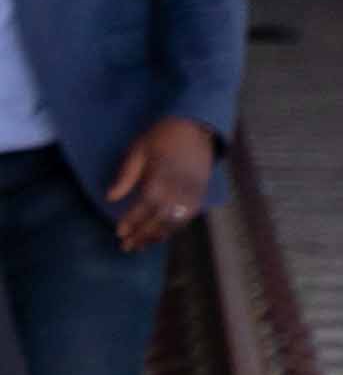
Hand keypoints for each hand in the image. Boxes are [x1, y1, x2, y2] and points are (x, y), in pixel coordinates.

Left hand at [104, 117, 214, 254]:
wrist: (195, 128)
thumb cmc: (162, 137)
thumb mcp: (138, 151)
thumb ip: (125, 176)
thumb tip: (110, 198)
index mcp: (161, 177)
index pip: (145, 206)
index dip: (132, 221)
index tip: (119, 232)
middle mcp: (179, 189)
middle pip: (160, 219)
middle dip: (143, 234)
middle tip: (128, 246)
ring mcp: (192, 193)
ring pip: (175, 222)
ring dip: (158, 235)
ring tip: (143, 245)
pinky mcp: (200, 194)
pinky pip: (187, 217)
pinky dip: (174, 229)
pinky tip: (162, 234)